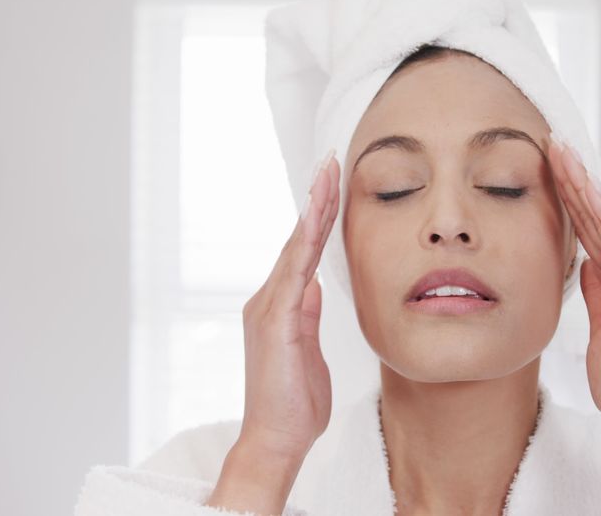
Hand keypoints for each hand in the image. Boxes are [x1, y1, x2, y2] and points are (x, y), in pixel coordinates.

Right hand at [205, 151, 339, 511]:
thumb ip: (307, 317)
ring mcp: (268, 308)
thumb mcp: (309, 352)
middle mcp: (268, 300)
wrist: (276, 440)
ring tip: (326, 173)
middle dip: (316, 198)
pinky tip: (317, 215)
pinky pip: (294, 271)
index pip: (304, 251)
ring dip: (313, 208)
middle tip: (330, 160)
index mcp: (280, 306)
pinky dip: (306, 240)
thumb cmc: (294, 404)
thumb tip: (313, 287)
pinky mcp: (274, 321)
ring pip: (296, 247)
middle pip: (298, 239)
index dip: (318, 216)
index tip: (332, 182)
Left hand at [547, 136, 600, 485]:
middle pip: (600, 217)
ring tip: (564, 155)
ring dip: (585, 188)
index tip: (551, 167)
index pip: (592, 230)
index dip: (571, 197)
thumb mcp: (600, 329)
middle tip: (555, 143)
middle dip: (576, 179)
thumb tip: (585, 265)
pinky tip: (586, 195)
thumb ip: (597, 295)